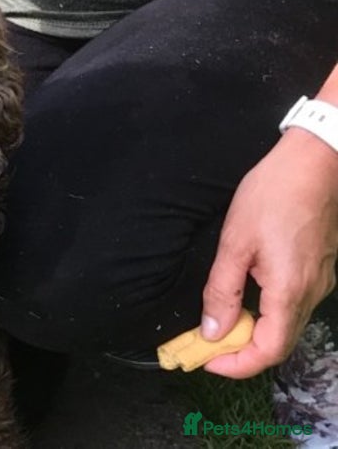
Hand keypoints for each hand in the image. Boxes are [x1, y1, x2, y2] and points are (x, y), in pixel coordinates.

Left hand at [201, 128, 337, 377]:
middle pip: (280, 343)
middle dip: (242, 351)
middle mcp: (312, 294)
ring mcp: (321, 282)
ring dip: (254, 332)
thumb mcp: (235, 242)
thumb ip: (222, 290)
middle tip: (207, 344)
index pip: (268, 351)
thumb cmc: (272, 195)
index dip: (236, 364)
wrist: (314, 162)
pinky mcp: (321, 269)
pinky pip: (294, 305)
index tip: (205, 358)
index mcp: (289, 291)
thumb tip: (212, 331)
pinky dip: (268, 313)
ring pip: (288, 325)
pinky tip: (246, 298)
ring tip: (220, 321)